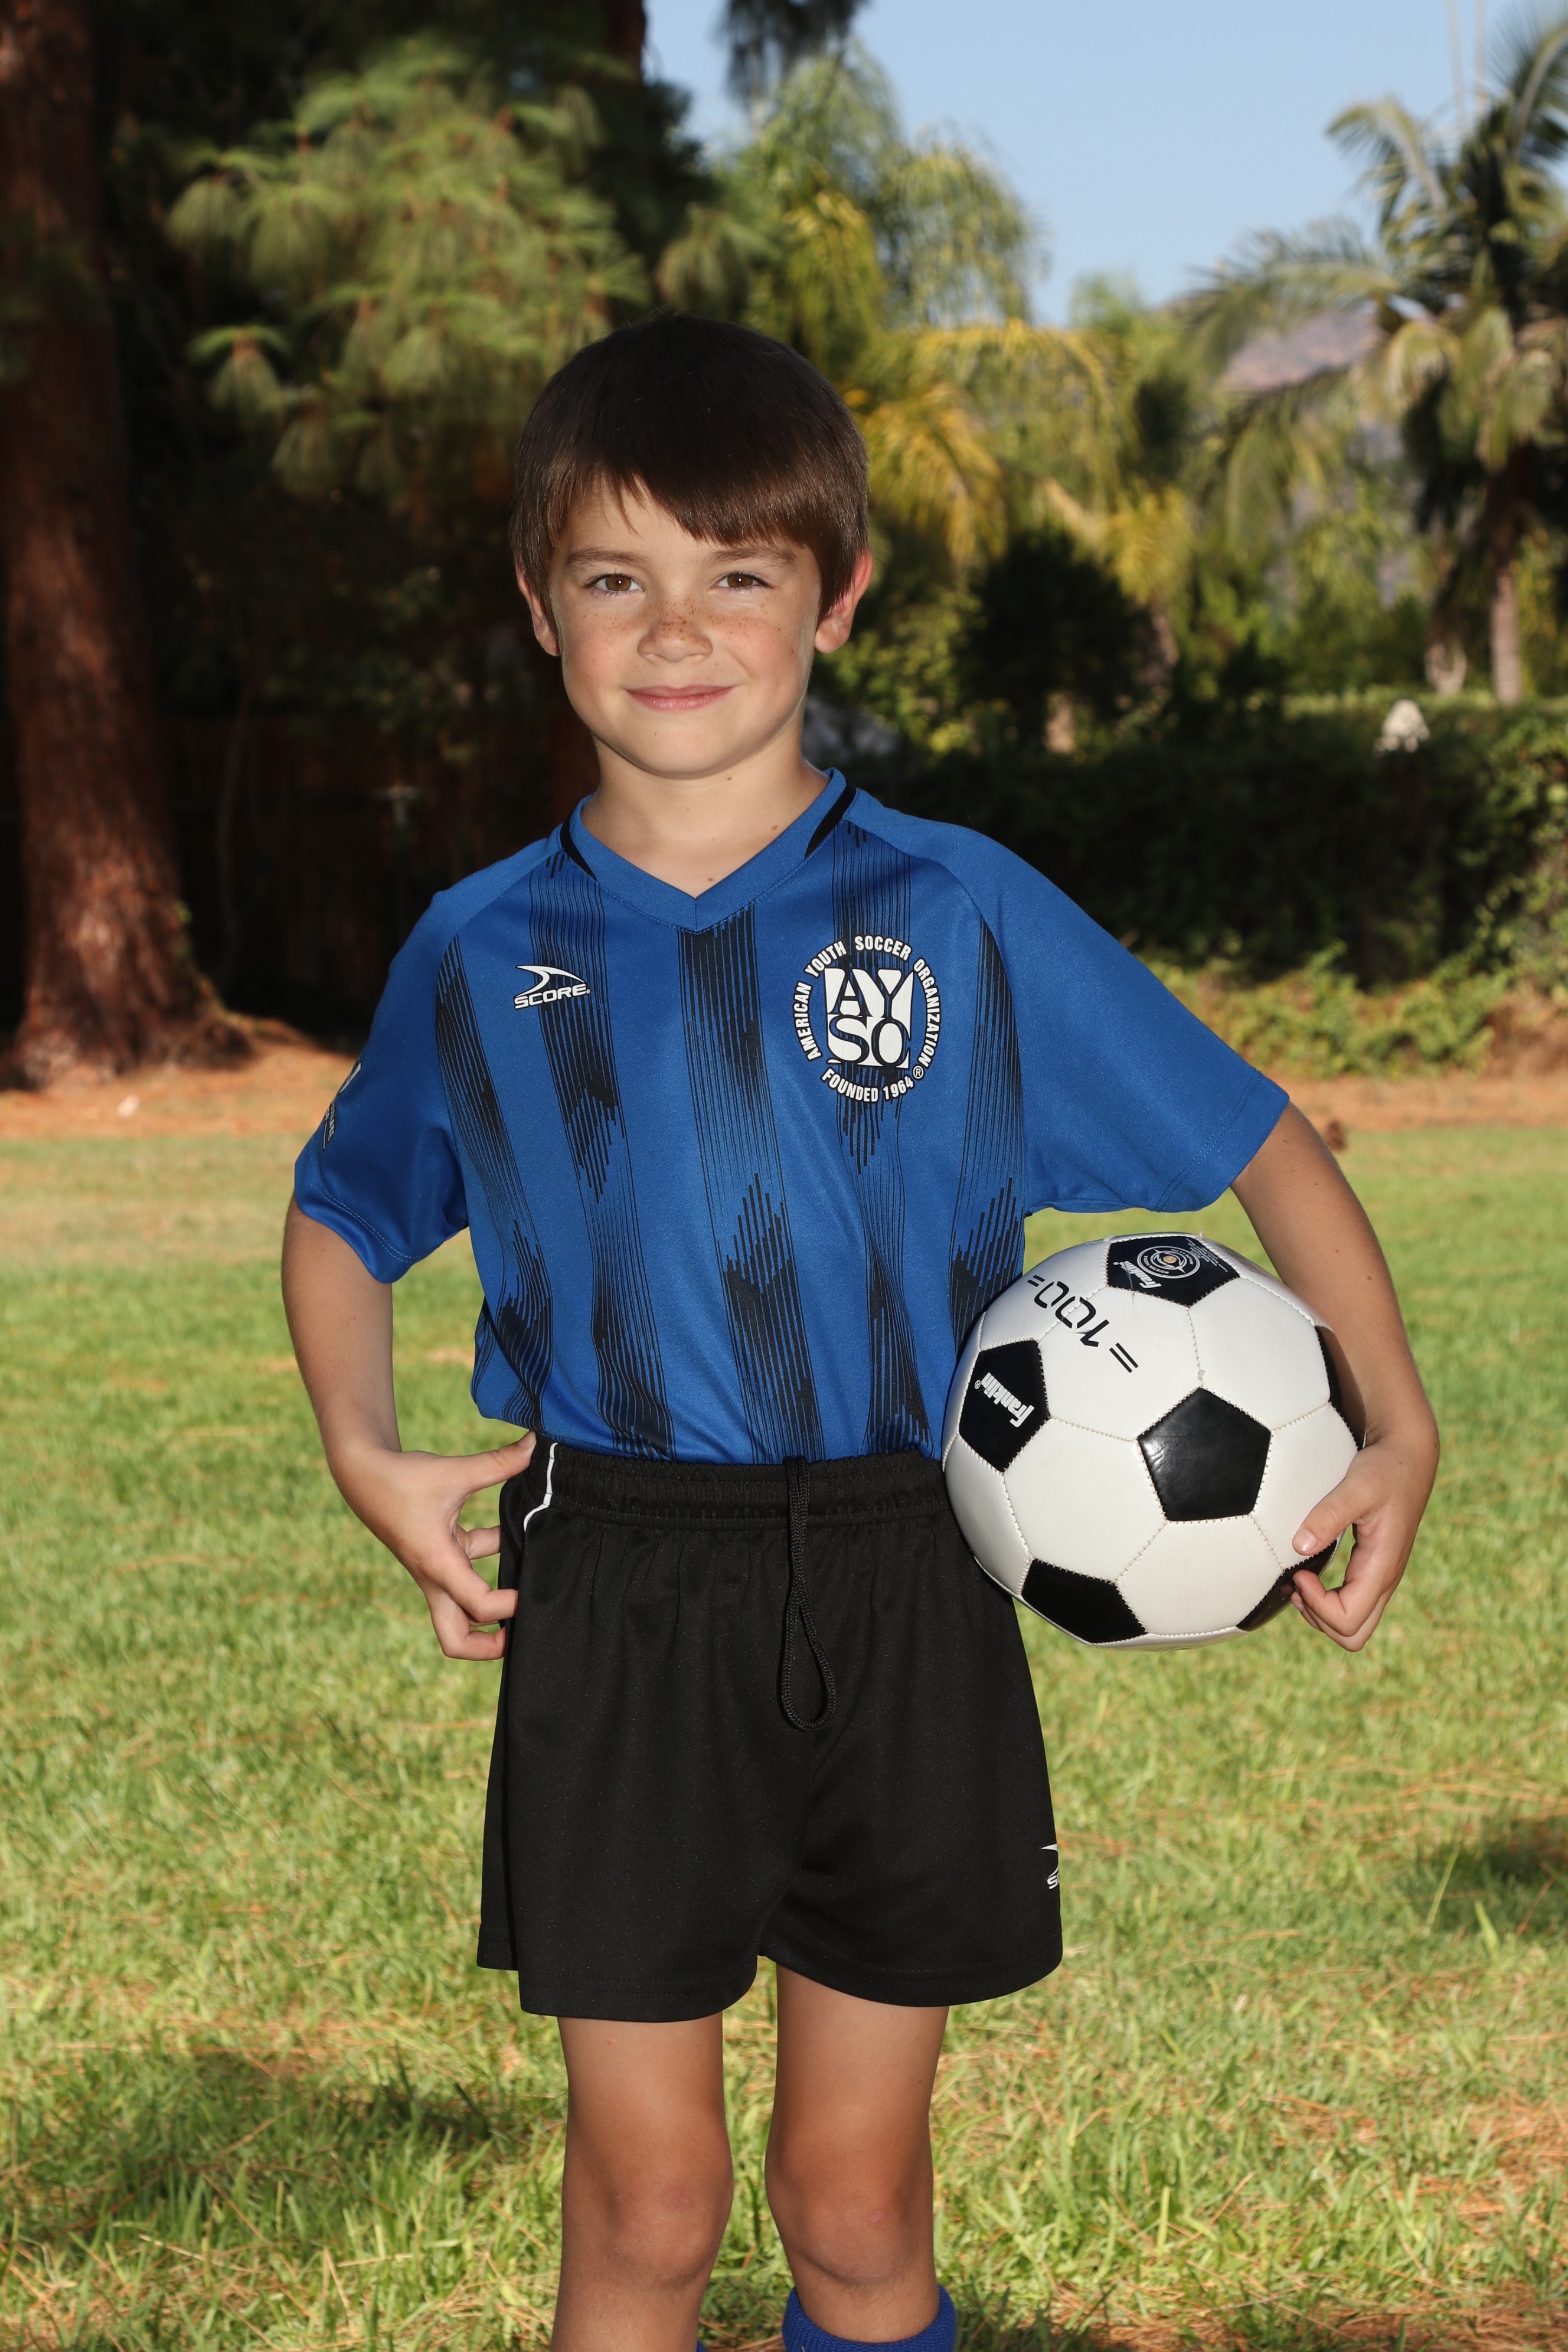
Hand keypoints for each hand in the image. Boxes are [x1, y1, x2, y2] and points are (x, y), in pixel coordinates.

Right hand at [332, 1432, 536, 1660]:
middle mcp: (436, 1576)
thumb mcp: (453, 1471)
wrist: (363, 1473)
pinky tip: (517, 1532)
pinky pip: (469, 1568)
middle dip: (489, 1648)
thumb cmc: (402, 1478)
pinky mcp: (439, 1554)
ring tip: (528, 1585)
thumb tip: (535, 1445)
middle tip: (521, 1633)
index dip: (508, 1607)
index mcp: (438, 1565)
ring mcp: (436, 1569)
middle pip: (456, 1638)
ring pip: (461, 1609)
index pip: (478, 1605)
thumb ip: (498, 1463)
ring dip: (491, 1605)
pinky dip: (492, 1556)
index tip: (530, 1593)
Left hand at [1287, 1418, 1437, 1651]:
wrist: (1408, 1458)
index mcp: (1382, 1567)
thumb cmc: (1384, 1470)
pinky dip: (1325, 1601)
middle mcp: (1384, 1580)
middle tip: (1298, 1584)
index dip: (1317, 1605)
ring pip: (1352, 1626)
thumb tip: (1299, 1545)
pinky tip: (1307, 1574)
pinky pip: (1351, 1605)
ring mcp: (1380, 1578)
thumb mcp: (1356, 1487)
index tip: (1300, 1573)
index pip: (1349, 1620)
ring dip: (1320, 1613)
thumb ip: (1329, 1515)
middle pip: (1353, 1636)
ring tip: (1298, 1580)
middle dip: (1319, 1620)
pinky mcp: (1373, 1570)